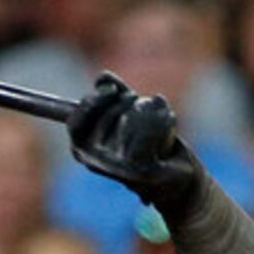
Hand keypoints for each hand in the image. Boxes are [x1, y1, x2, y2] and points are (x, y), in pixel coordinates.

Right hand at [65, 72, 205, 211]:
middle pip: (106, 115)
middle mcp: (96, 162)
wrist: (179, 175)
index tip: (111, 88)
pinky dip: (162, 118)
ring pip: (129, 119)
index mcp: (84, 151)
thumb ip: (112, 92)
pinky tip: (169, 119)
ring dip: (149, 108)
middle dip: (127, 101)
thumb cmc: (149, 141)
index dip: (91, 102)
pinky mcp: (141, 171)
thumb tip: (102, 78)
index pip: (75, 123)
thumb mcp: (126, 111)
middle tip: (139, 103)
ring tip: (160, 114)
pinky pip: (149, 131)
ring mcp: (117, 168)